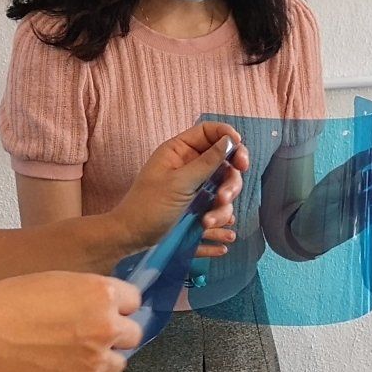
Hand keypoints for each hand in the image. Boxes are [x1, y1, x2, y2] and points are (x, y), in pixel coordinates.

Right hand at [0, 272, 144, 371]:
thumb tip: (103, 306)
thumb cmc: (8, 302)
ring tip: (73, 353)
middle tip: (92, 333)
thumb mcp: (56, 281)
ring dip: (102, 359)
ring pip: (118, 364)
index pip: (134, 300)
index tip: (109, 310)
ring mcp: (95, 359)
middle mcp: (106, 326)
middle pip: (134, 335)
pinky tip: (59, 367)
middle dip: (117, 333)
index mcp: (101, 293)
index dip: (119, 305)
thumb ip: (87, 294)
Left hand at [109, 122, 248, 257]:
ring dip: (223, 208)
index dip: (228, 138)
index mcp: (180, 151)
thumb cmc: (147, 207)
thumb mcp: (179, 183)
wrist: (131, 238)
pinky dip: (220, 223)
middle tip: (224, 197)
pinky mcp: (198, 208)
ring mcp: (196, 188)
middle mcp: (190, 166)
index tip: (240, 157)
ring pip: (224, 190)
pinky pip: (218, 211)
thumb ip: (207, 162)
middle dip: (230, 182)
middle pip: (225, 164)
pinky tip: (223, 239)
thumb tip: (230, 141)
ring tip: (207, 223)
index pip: (210, 133)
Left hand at [281, 146, 371, 259]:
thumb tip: (360, 174)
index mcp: (343, 178)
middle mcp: (354, 188)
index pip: (358, 164)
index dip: (369, 157)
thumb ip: (343, 182)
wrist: (310, 233)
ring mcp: (362, 203)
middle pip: (370, 179)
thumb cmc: (315, 208)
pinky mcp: (367, 217)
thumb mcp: (326, 191)